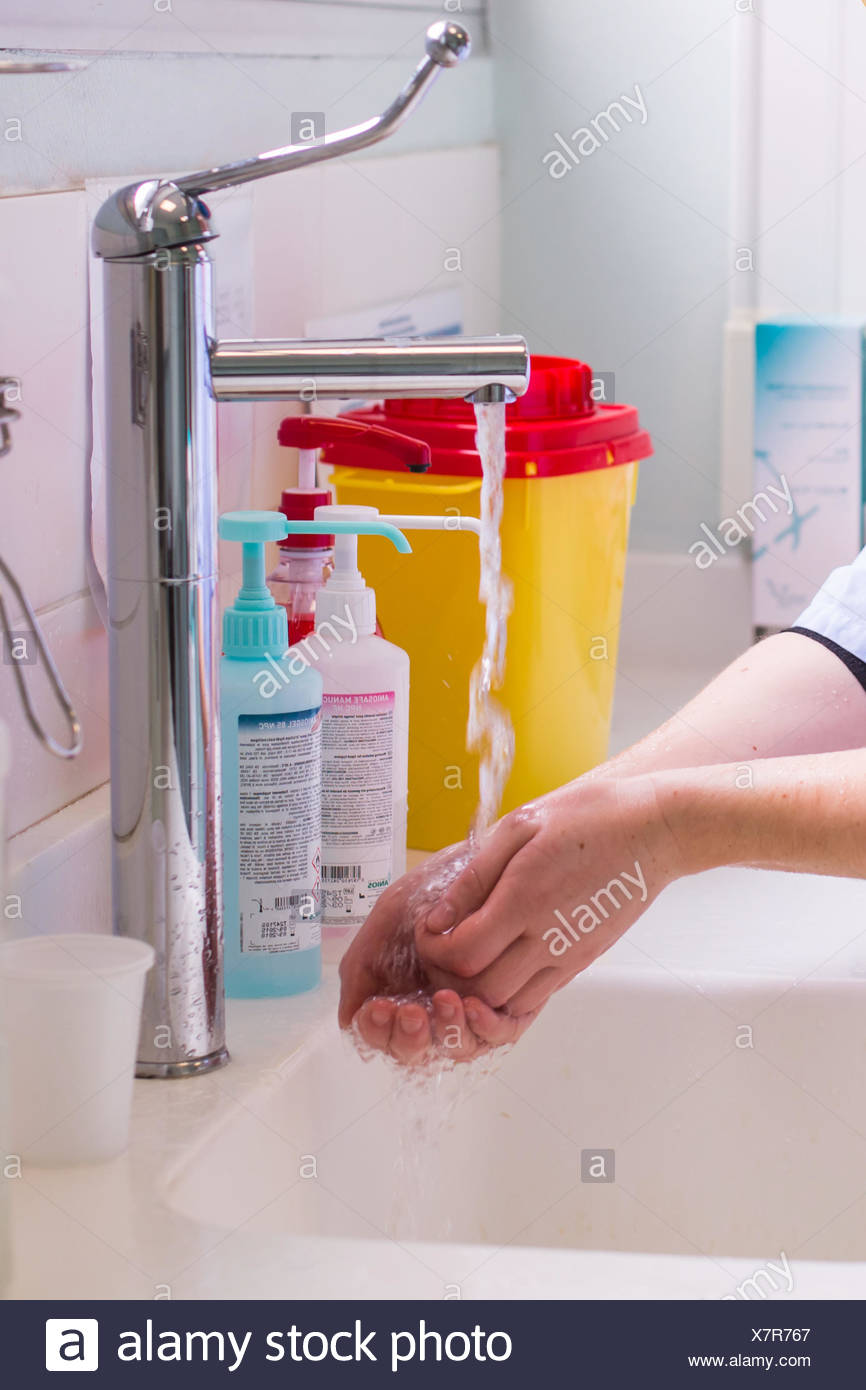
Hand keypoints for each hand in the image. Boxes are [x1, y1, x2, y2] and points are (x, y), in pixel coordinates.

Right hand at [338, 844, 540, 1064]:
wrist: (481, 858)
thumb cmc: (431, 890)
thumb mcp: (387, 920)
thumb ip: (361, 967)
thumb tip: (349, 1019)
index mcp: (400, 996)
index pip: (383, 1037)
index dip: (377, 1032)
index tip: (378, 1008)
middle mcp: (434, 1011)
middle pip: (417, 1052)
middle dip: (408, 1039)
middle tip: (411, 1012)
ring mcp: (471, 1011)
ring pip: (458, 1048)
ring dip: (446, 1033)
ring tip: (445, 1002)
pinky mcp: (508, 1005)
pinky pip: (499, 1034)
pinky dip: (484, 1028)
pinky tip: (472, 1005)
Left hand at [415, 773, 681, 1014]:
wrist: (653, 830)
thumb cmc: (588, 817)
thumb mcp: (520, 827)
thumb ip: (475, 876)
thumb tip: (437, 919)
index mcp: (525, 899)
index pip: (462, 954)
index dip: (433, 949)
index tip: (429, 929)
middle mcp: (548, 937)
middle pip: (481, 988)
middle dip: (449, 975)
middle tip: (442, 947)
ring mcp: (569, 955)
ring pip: (509, 1002)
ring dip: (479, 990)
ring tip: (470, 956)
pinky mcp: (583, 961)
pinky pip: (537, 997)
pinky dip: (509, 992)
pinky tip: (501, 963)